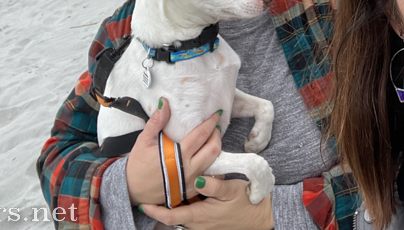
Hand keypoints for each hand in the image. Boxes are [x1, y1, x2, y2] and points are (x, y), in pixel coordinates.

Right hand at [126, 99, 221, 205]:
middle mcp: (189, 170)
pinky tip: (208, 158)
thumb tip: (164, 102)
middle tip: (214, 126)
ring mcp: (191, 182)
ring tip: (212, 139)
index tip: (216, 113)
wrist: (133, 191)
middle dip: (216, 135)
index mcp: (179, 155)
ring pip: (215, 164)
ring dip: (216, 149)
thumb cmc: (138, 165)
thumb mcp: (144, 140)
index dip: (211, 122)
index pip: (201, 135)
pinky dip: (213, 166)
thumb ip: (157, 121)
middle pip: (213, 149)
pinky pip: (210, 178)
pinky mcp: (191, 191)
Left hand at [141, 175, 273, 229]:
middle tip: (150, 190)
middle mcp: (198, 223)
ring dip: (173, 204)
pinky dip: (184, 205)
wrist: (260, 216)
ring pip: (182, 214)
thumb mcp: (231, 190)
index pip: (171, 216)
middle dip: (161, 205)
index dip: (155, 211)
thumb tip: (197, 180)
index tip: (142, 204)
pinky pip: (191, 214)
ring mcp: (203, 224)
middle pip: (173, 215)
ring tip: (165, 187)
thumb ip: (214, 186)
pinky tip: (185, 192)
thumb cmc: (246, 202)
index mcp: (200, 215)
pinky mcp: (208, 221)